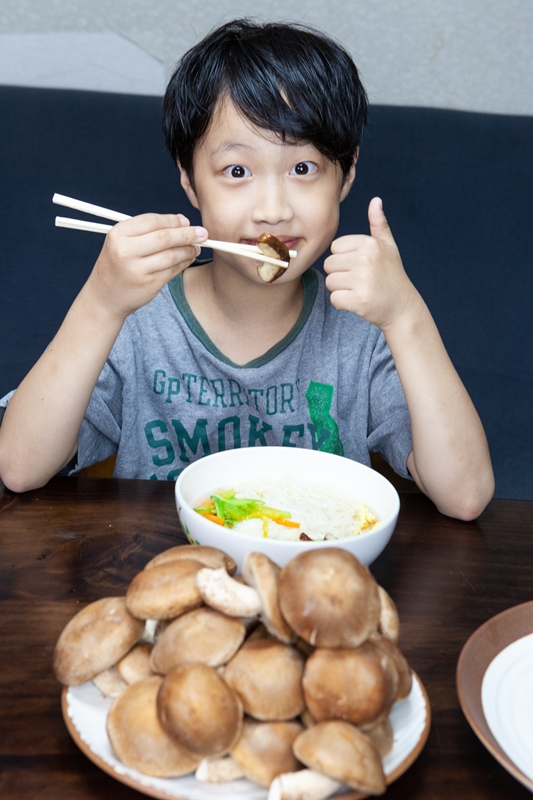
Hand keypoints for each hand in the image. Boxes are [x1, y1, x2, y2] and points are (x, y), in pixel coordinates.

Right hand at [85, 213, 207, 319]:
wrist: (104, 297)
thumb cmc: (117, 266)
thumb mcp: (122, 243)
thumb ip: (147, 231)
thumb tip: (181, 221)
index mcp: (118, 234)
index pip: (152, 221)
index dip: (172, 220)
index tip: (186, 221)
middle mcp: (126, 250)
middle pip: (164, 237)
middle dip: (187, 234)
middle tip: (203, 233)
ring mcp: (137, 269)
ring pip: (171, 255)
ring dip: (188, 250)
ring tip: (197, 248)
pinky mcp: (149, 284)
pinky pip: (172, 270)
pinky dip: (184, 263)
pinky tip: (189, 259)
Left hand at [324, 197, 420, 329]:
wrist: (403, 307)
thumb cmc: (392, 275)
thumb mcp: (389, 246)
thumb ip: (379, 224)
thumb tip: (376, 200)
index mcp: (369, 244)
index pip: (335, 248)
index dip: (344, 259)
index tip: (360, 266)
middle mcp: (366, 259)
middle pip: (329, 265)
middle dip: (340, 275)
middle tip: (359, 281)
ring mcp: (362, 280)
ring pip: (330, 282)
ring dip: (340, 289)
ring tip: (359, 290)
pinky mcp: (359, 300)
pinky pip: (334, 299)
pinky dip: (342, 303)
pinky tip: (358, 302)